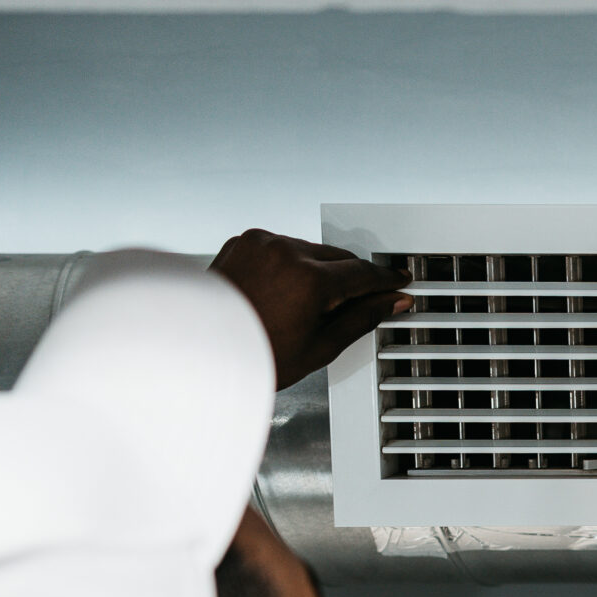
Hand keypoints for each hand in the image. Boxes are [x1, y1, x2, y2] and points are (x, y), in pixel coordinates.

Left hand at [210, 229, 411, 388]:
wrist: (199, 352)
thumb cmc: (252, 355)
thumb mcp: (319, 347)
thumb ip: (362, 317)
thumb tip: (389, 302)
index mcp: (308, 279)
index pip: (363, 274)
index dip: (385, 282)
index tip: (397, 283)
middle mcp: (284, 252)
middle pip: (338, 258)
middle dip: (349, 279)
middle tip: (352, 304)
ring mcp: (260, 244)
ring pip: (310, 250)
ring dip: (318, 270)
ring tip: (306, 305)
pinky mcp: (243, 242)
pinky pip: (281, 246)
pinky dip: (289, 263)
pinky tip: (283, 291)